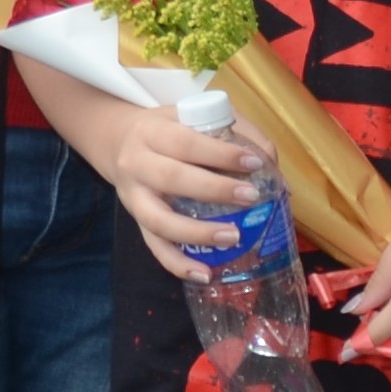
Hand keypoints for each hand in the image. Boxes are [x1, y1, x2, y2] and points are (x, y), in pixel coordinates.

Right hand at [108, 106, 267, 283]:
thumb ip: (234, 131)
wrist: (119, 143)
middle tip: (250, 197)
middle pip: (171, 178)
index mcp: (153, 133)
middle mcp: (136, 165)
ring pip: (159, 220)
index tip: (255, 163)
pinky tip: (205, 274)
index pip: (186, 142)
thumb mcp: (195, 117)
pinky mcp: (136, 223)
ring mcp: (133, 198)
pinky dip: (177, 264)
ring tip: (234, 237)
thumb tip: (271, 162)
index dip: (220, 154)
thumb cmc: (170, 130)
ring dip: (197, 233)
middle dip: (214, 190)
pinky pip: (154, 247)